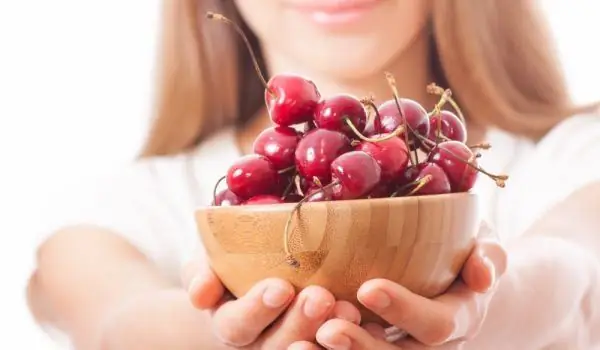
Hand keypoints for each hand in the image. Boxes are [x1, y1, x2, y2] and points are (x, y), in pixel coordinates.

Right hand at [181, 252, 361, 348]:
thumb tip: (201, 293)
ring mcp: (288, 345)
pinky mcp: (316, 343)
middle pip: (275, 345)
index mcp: (230, 322)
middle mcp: (258, 343)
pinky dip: (353, 342)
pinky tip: (373, 323)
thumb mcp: (207, 259)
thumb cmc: (229, 261)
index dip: (256, 310)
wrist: (252, 274)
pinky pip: (332, 348)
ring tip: (349, 310)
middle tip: (320, 297)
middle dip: (298, 322)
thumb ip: (201, 272)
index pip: (236, 325)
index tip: (280, 288)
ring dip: (328, 334)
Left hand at [291, 237, 506, 349]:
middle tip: (328, 331)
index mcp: (459, 317)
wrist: (463, 283)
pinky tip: (295, 346)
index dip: (404, 309)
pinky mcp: (383, 346)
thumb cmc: (465, 254)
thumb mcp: (485, 246)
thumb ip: (488, 257)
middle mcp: (432, 345)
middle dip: (363, 346)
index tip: (368, 288)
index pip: (435, 323)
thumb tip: (483, 274)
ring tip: (299, 346)